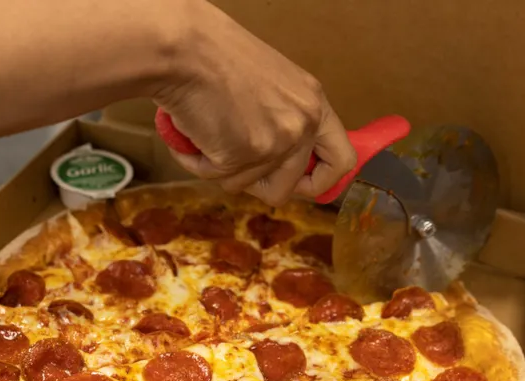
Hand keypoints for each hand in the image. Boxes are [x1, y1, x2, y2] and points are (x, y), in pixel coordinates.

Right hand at [153, 1, 355, 205]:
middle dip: (254, 182)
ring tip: (205, 131)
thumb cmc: (214, 58)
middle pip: (287, 187)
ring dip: (220, 168)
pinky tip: (192, 134)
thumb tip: (277, 161)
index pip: (341, 160)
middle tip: (230, 159)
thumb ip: (283, 120)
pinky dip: (198, 162)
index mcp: (314, 103)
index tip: (297, 183)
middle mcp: (304, 124)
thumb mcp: (269, 86)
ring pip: (247, 186)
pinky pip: (218, 177)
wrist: (184, 49)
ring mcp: (277, 142)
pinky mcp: (245, 155)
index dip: (319, 181)